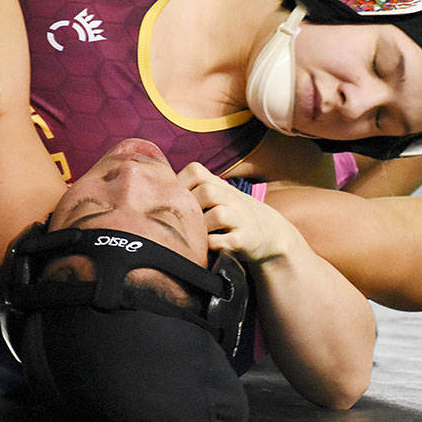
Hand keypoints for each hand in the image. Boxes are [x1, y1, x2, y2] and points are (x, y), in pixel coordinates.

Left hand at [177, 163, 300, 264]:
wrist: (271, 234)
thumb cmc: (232, 215)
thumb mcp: (217, 196)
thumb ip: (193, 190)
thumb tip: (150, 191)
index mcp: (220, 185)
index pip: (196, 171)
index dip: (180, 183)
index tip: (171, 201)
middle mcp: (232, 198)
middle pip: (207, 191)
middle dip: (190, 207)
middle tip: (180, 222)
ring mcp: (241, 218)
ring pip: (218, 214)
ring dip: (201, 227)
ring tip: (193, 236)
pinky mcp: (247, 239)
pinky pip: (227, 240)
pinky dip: (214, 245)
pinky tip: (206, 249)